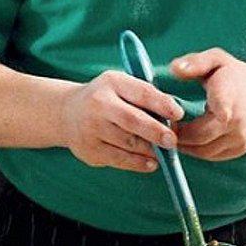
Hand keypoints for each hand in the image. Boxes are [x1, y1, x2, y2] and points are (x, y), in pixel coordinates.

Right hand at [60, 70, 182, 171]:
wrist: (66, 113)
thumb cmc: (108, 99)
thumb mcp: (123, 86)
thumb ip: (147, 97)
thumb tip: (175, 118)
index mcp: (113, 82)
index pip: (142, 93)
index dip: (162, 104)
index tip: (179, 114)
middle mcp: (98, 104)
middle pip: (132, 120)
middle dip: (156, 132)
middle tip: (173, 140)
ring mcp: (90, 128)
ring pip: (128, 143)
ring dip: (150, 149)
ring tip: (165, 152)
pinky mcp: (88, 149)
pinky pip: (118, 159)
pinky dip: (138, 163)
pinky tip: (152, 163)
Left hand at [172, 49, 245, 160]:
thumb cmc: (235, 75)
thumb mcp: (216, 60)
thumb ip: (195, 63)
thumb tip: (174, 69)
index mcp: (231, 97)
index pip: (219, 112)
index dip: (197, 122)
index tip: (172, 121)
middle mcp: (238, 121)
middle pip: (199, 138)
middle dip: (177, 136)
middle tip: (162, 127)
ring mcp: (241, 138)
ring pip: (204, 151)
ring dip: (186, 145)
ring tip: (174, 132)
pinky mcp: (240, 149)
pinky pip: (212, 155)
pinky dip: (197, 150)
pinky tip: (189, 138)